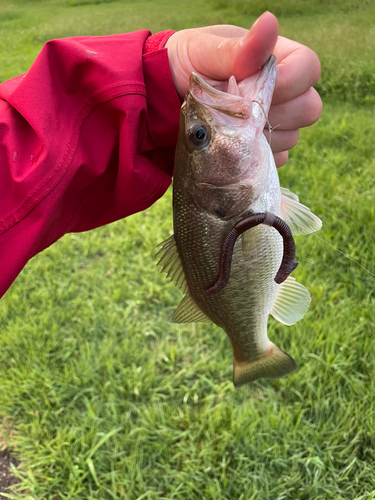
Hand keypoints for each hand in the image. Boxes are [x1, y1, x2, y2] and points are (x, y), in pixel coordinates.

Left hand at [165, 12, 321, 166]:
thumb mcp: (205, 52)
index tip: (254, 89)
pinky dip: (254, 156)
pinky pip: (275, 159)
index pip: (309, 68)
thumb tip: (270, 22)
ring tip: (229, 125)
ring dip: (261, 136)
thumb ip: (239, 49)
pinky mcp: (265, 150)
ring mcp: (277, 122)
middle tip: (238, 109)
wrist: (167, 98)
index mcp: (276, 58)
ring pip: (293, 137)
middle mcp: (284, 91)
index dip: (291, 81)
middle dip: (275, 112)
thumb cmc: (188, 65)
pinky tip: (231, 143)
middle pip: (309, 108)